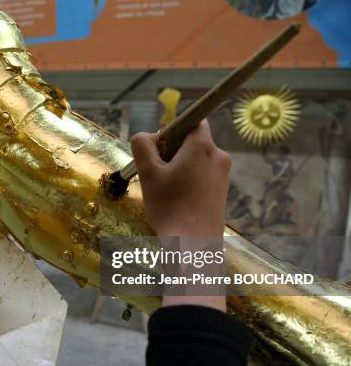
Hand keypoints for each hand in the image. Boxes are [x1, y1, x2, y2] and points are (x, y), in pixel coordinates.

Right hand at [131, 120, 229, 310]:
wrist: (194, 245)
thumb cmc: (170, 207)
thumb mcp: (148, 174)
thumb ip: (142, 146)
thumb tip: (145, 137)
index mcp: (202, 146)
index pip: (192, 120)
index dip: (173, 129)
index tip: (159, 148)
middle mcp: (218, 156)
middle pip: (193, 141)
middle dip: (173, 151)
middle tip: (156, 172)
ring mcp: (223, 175)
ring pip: (197, 160)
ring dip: (180, 168)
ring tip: (165, 190)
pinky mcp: (223, 191)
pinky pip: (203, 175)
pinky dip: (189, 181)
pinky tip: (177, 199)